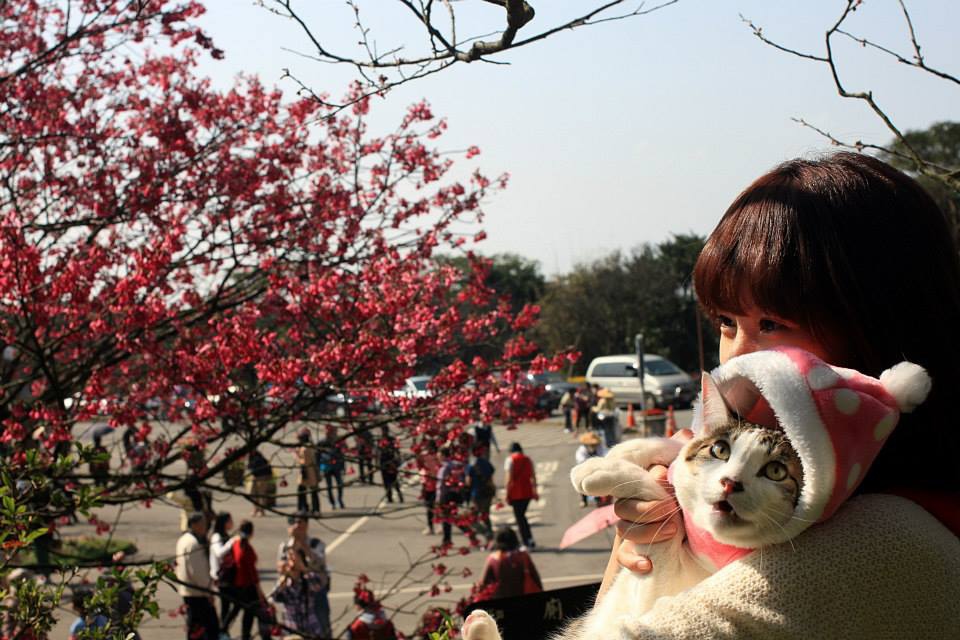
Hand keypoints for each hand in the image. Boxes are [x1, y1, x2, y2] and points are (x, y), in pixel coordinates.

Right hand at [613, 429, 692, 573]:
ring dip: (646, 531)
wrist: (708, 542)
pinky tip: (648, 563)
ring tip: (674, 531)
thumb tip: (685, 434)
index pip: (626, 479)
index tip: (663, 478)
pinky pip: (622, 556)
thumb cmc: (696, 503)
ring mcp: (634, 531)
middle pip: (622, 505)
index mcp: (644, 486)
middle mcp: (634, 507)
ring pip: (622, 528)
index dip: (642, 480)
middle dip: (648, 507)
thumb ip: (684, 457)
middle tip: (672, 509)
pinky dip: (633, 559)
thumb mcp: (692, 479)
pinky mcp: (636, 553)